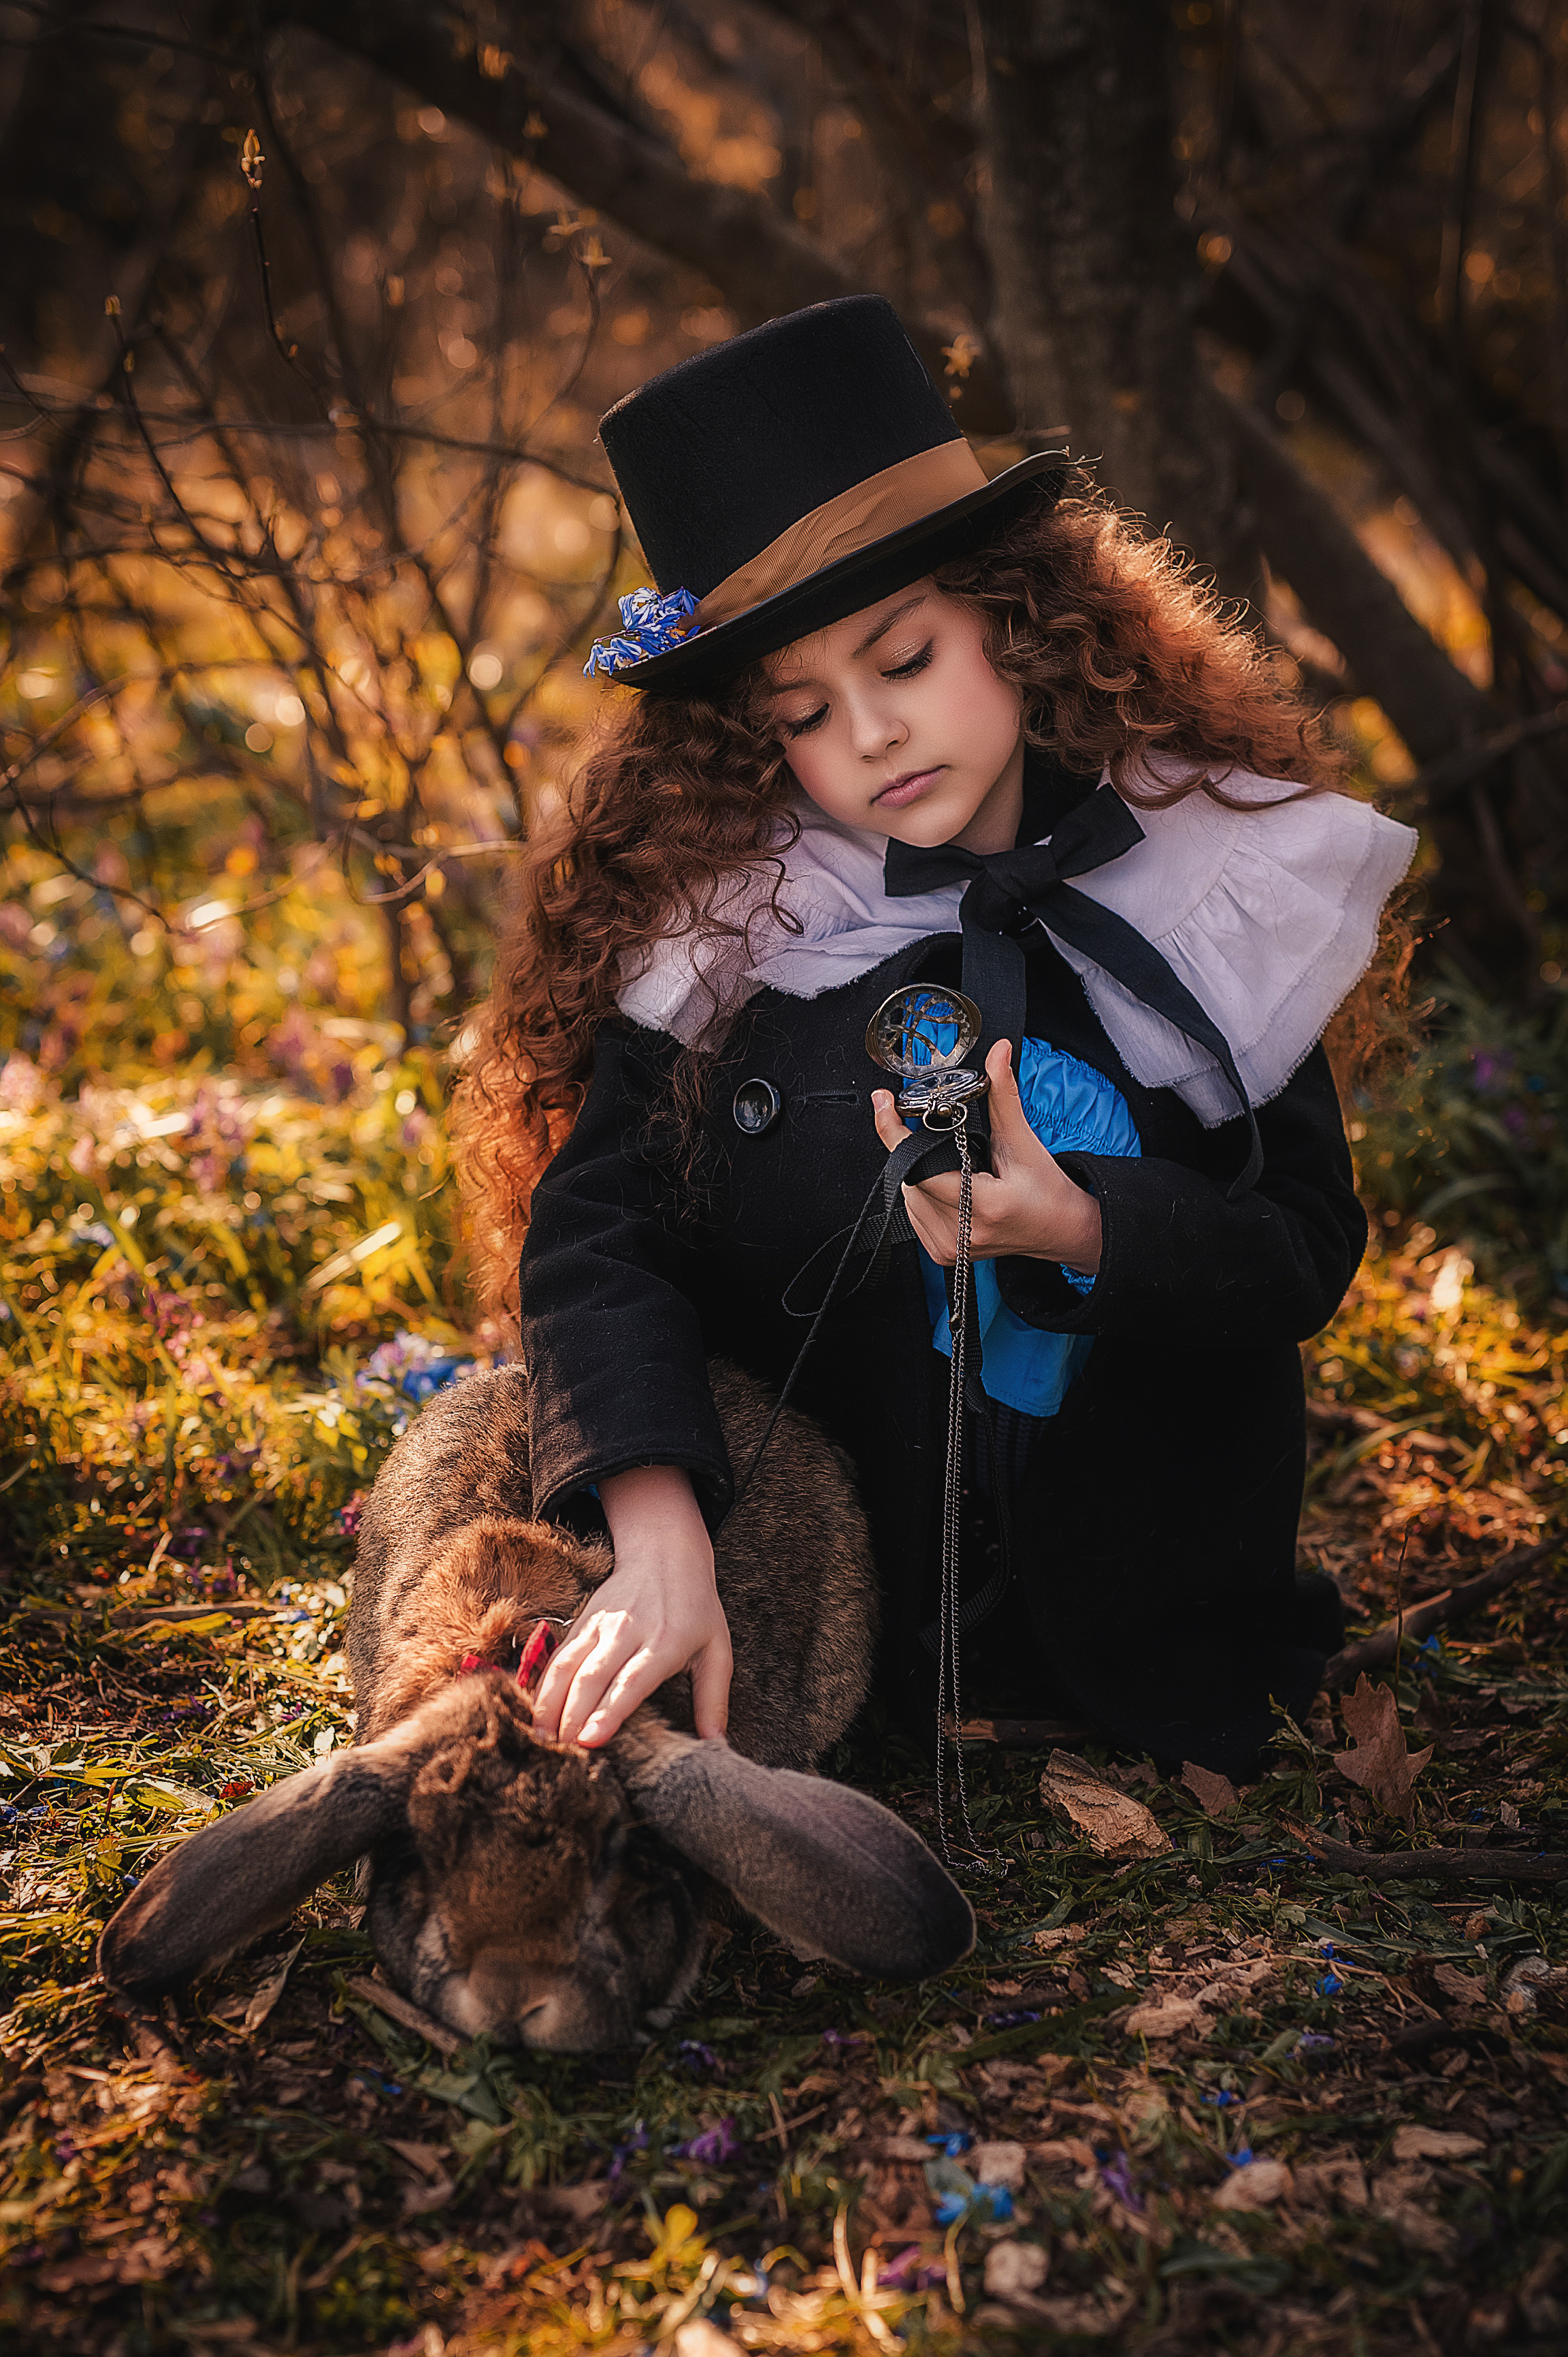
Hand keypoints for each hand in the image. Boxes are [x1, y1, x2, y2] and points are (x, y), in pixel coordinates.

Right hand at [530, 1464, 731, 1748]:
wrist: (665, 1552)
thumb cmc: (696, 1608)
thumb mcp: (717, 1650)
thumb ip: (714, 1700)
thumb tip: (717, 1746)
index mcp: (666, 1642)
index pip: (632, 1681)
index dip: (609, 1710)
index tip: (590, 1740)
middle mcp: (628, 1632)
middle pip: (592, 1677)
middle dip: (572, 1717)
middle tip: (561, 1753)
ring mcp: (600, 1625)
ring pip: (567, 1665)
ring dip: (550, 1702)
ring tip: (542, 1738)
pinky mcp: (582, 1621)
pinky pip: (558, 1655)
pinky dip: (543, 1684)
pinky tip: (535, 1711)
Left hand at [872, 1037, 1102, 1273]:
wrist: (1060, 1229)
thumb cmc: (1047, 1191)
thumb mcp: (1024, 1142)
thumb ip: (1003, 1097)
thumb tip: (997, 1055)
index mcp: (984, 1206)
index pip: (920, 1168)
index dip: (896, 1133)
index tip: (884, 1104)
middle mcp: (962, 1234)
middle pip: (910, 1178)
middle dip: (918, 1150)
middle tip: (952, 1143)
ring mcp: (949, 1248)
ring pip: (908, 1195)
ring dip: (920, 1172)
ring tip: (958, 1168)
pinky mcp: (942, 1254)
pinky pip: (914, 1213)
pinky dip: (922, 1192)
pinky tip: (949, 1187)